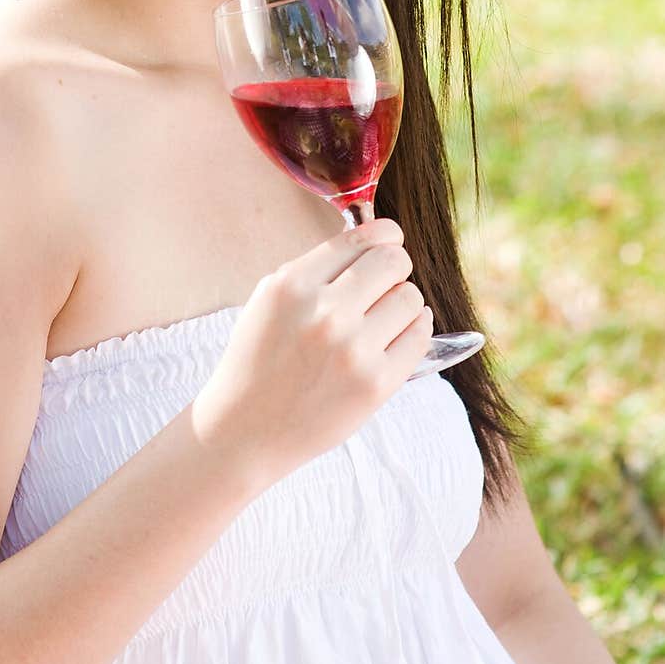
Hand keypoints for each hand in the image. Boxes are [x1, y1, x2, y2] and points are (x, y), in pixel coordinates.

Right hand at [192, 217, 430, 490]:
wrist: (245, 429)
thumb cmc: (259, 360)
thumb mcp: (270, 300)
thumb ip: (316, 269)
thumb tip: (374, 239)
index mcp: (292, 286)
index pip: (360, 239)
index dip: (384, 234)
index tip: (390, 238)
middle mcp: (324, 314)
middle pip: (393, 262)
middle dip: (395, 266)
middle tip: (387, 279)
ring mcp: (353, 351)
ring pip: (410, 298)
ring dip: (403, 301)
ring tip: (385, 313)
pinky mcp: (375, 384)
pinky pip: (419, 336)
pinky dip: (416, 328)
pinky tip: (400, 331)